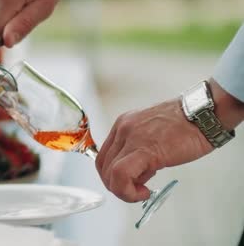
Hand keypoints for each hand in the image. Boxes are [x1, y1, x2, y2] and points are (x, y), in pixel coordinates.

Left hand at [95, 99, 212, 202]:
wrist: (203, 115)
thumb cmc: (186, 125)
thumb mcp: (153, 135)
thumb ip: (139, 152)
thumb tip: (136, 176)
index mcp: (123, 125)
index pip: (104, 156)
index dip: (114, 175)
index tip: (130, 182)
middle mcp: (122, 130)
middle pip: (103, 166)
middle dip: (117, 185)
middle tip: (136, 190)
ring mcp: (131, 138)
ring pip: (109, 173)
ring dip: (123, 191)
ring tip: (142, 191)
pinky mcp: (144, 150)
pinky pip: (121, 174)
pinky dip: (128, 191)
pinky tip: (145, 192)